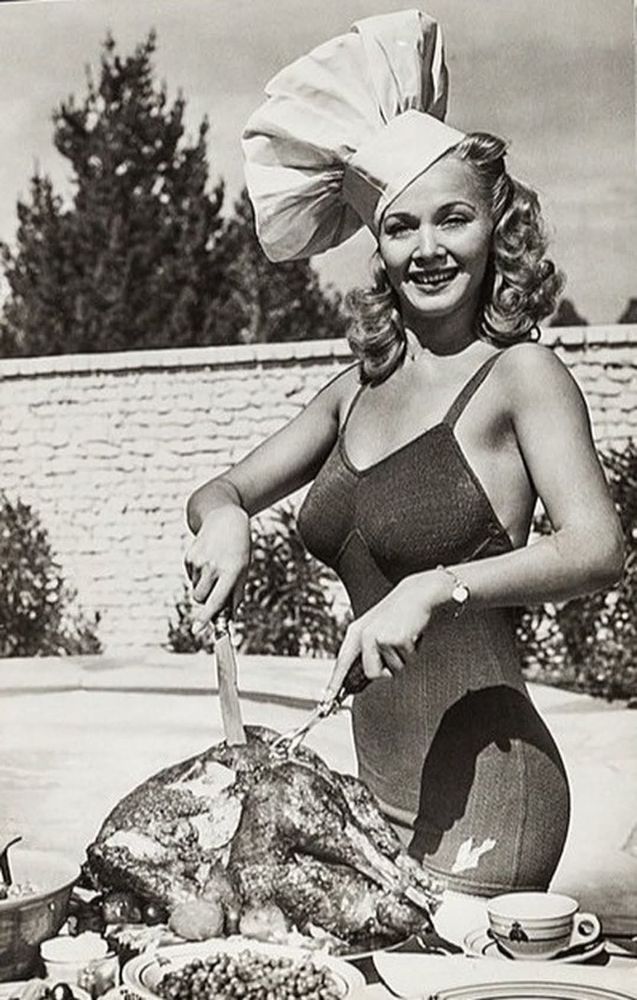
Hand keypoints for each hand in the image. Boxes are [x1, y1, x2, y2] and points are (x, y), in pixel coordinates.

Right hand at [184, 505, 250, 629]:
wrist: (225, 520)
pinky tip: (208, 560)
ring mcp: (199, 561)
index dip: (206, 617)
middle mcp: (213, 567)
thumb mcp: (244, 570)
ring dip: (203, 587)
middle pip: (200, 598)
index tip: (197, 629)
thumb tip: (229, 617)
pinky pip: (191, 577)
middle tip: (216, 590)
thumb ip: (236, 594)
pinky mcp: (189, 557)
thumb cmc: (238, 550)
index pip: (217, 600)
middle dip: (206, 601)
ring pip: (195, 589)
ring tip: (215, 570)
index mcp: (231, 571)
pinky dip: (198, 575)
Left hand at [323, 570, 451, 698]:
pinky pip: (406, 661)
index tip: (328, 701)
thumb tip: (368, 674)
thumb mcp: (376, 628)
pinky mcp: (394, 640)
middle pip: (371, 674)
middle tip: (394, 650)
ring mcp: (378, 637)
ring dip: (401, 658)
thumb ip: (367, 649)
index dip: (335, 684)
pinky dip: (412, 652)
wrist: (415, 595)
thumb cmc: (397, 613)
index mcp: (356, 633)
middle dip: (386, 670)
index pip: (343, 663)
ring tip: (402, 637)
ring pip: (391, 669)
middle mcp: (364, 636)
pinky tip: (410, 635)